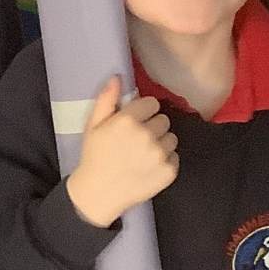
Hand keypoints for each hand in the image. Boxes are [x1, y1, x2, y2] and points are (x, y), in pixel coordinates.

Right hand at [65, 76, 178, 227]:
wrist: (99, 193)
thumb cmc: (94, 156)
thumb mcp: (93, 125)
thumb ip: (106, 99)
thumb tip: (118, 76)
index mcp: (128, 121)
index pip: (152, 103)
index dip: (143, 111)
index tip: (135, 122)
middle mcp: (147, 135)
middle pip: (164, 120)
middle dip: (153, 126)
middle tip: (139, 140)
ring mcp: (160, 155)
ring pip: (172, 137)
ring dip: (161, 143)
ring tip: (145, 154)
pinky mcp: (169, 171)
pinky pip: (175, 157)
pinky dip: (166, 160)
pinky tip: (150, 166)